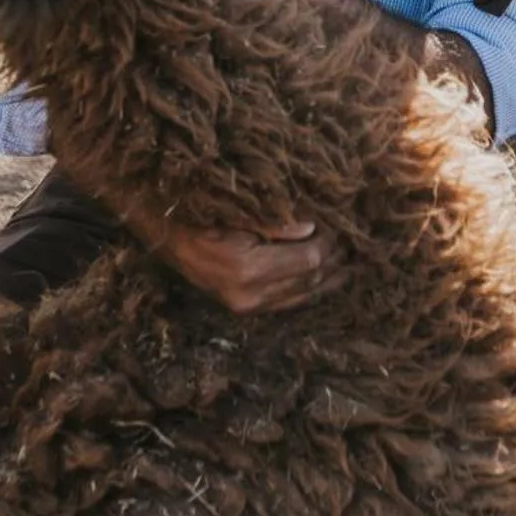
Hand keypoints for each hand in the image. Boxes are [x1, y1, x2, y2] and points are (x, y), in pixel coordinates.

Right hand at [139, 214, 346, 314]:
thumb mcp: (235, 207)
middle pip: (309, 280)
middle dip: (335, 260)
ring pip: (302, 295)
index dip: (331, 243)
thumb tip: (310, 227)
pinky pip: (288, 302)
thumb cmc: (197, 209)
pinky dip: (310, 289)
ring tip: (350, 261)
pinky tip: (326, 277)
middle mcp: (248, 295)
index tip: (342, 223)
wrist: (161, 231)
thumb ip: (274, 220)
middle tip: (354, 240)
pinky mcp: (243, 308)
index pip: (309, 260)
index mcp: (246, 268)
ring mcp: (245, 306)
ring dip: (328, 278)